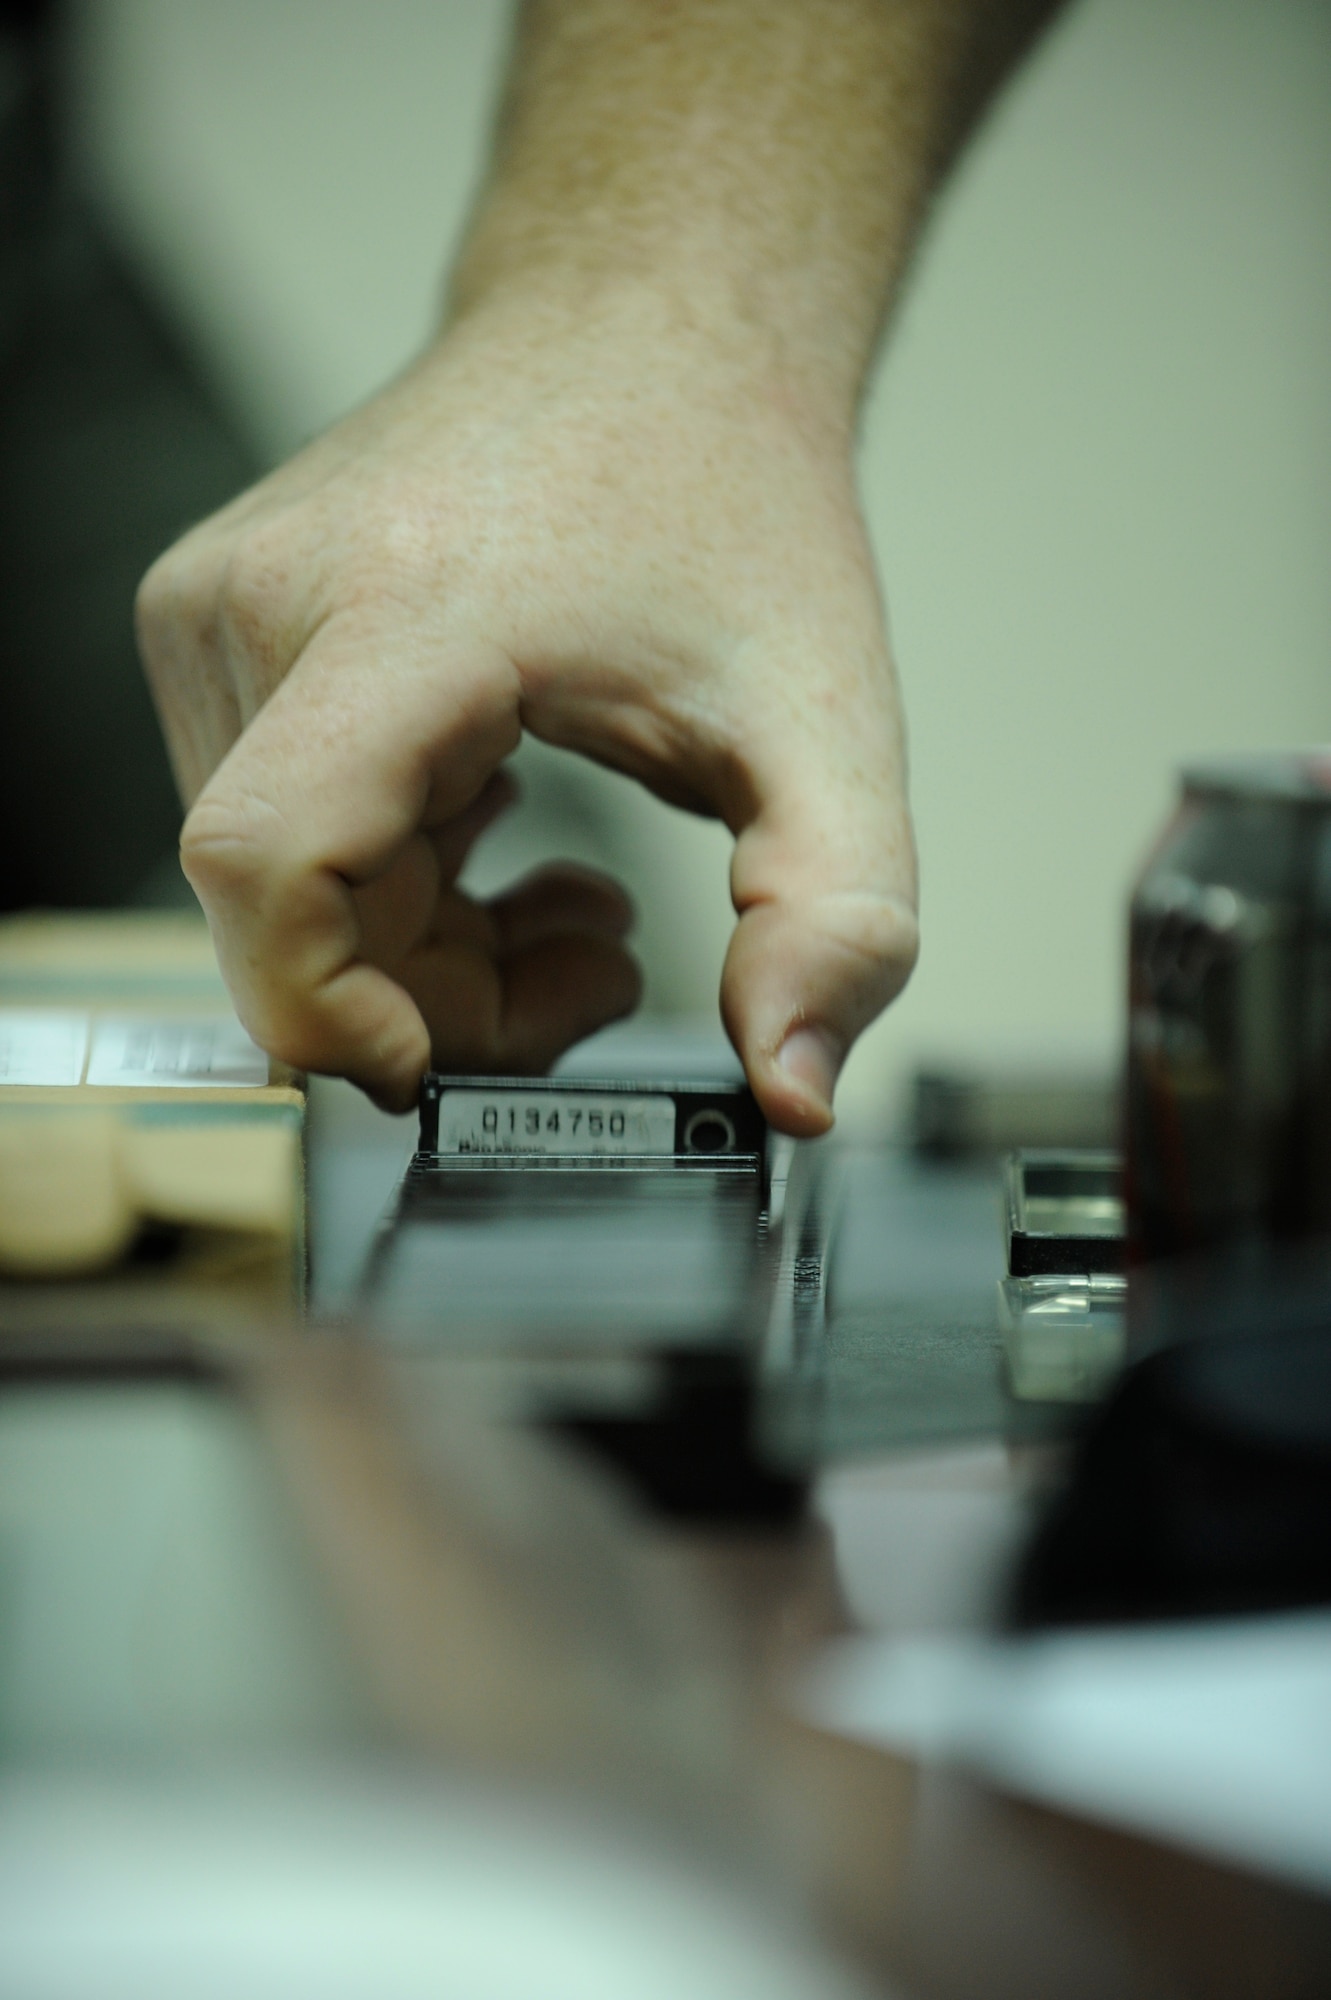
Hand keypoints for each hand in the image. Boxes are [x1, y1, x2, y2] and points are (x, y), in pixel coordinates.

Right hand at [137, 294, 917, 1131]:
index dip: (329, 1009)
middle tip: (599, 968)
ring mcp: (225, 606)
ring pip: (280, 883)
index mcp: (406, 612)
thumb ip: (839, 920)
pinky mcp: (219, 622)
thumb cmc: (726, 497)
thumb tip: (791, 1093)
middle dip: (439, 997)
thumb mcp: (827, 726)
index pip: (268, 864)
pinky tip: (505, 832)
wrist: (647, 324)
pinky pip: (277, 823)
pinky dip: (393, 878)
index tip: (434, 1067)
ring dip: (426, 945)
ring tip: (577, 896)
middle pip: (288, 908)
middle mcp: (272, 598)